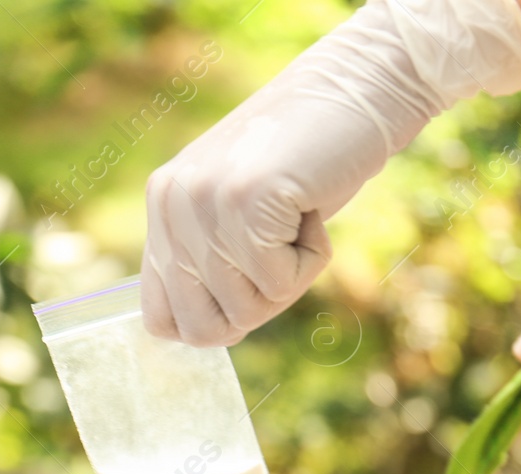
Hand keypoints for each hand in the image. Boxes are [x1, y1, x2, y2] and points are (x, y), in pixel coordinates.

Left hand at [142, 0, 520, 347]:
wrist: (358, 91)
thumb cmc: (308, 162)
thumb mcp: (237, 214)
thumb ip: (207, 261)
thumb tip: (196, 336)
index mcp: (162, 207)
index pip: (162, 320)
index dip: (216, 322)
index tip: (252, 282)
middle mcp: (172, 204)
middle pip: (205, 328)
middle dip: (257, 304)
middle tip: (281, 245)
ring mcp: (204, 202)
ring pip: (247, 309)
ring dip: (291, 275)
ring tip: (297, 213)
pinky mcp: (245, 202)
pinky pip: (279, 284)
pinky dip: (313, 258)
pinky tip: (312, 206)